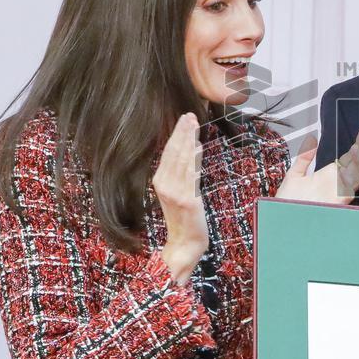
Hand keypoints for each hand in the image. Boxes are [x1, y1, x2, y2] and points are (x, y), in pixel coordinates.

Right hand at [153, 113, 208, 284]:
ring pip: (182, 161)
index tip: (184, 118)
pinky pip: (192, 176)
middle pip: (174, 153)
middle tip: (189, 115)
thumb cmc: (184, 218)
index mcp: (160, 182)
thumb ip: (183, 172)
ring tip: (194, 125)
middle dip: (182, 132)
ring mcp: (175, 193)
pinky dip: (194, 160)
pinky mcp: (187, 200)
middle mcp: (164, 185)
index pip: (168, 152)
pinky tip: (198, 147)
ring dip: (188, 141)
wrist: (184, 244)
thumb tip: (192, 148)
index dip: (176, 134)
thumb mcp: (178, 192)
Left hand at [275, 128, 358, 204]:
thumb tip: (312, 140)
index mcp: (327, 177)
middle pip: (354, 166)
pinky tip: (357, 167)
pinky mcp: (335, 202)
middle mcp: (335, 185)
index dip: (355, 148)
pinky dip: (355, 178)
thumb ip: (304, 158)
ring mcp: (336, 193)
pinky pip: (349, 189)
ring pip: (355, 176)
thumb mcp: (294, 176)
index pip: (347, 160)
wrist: (282, 222)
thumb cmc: (287, 203)